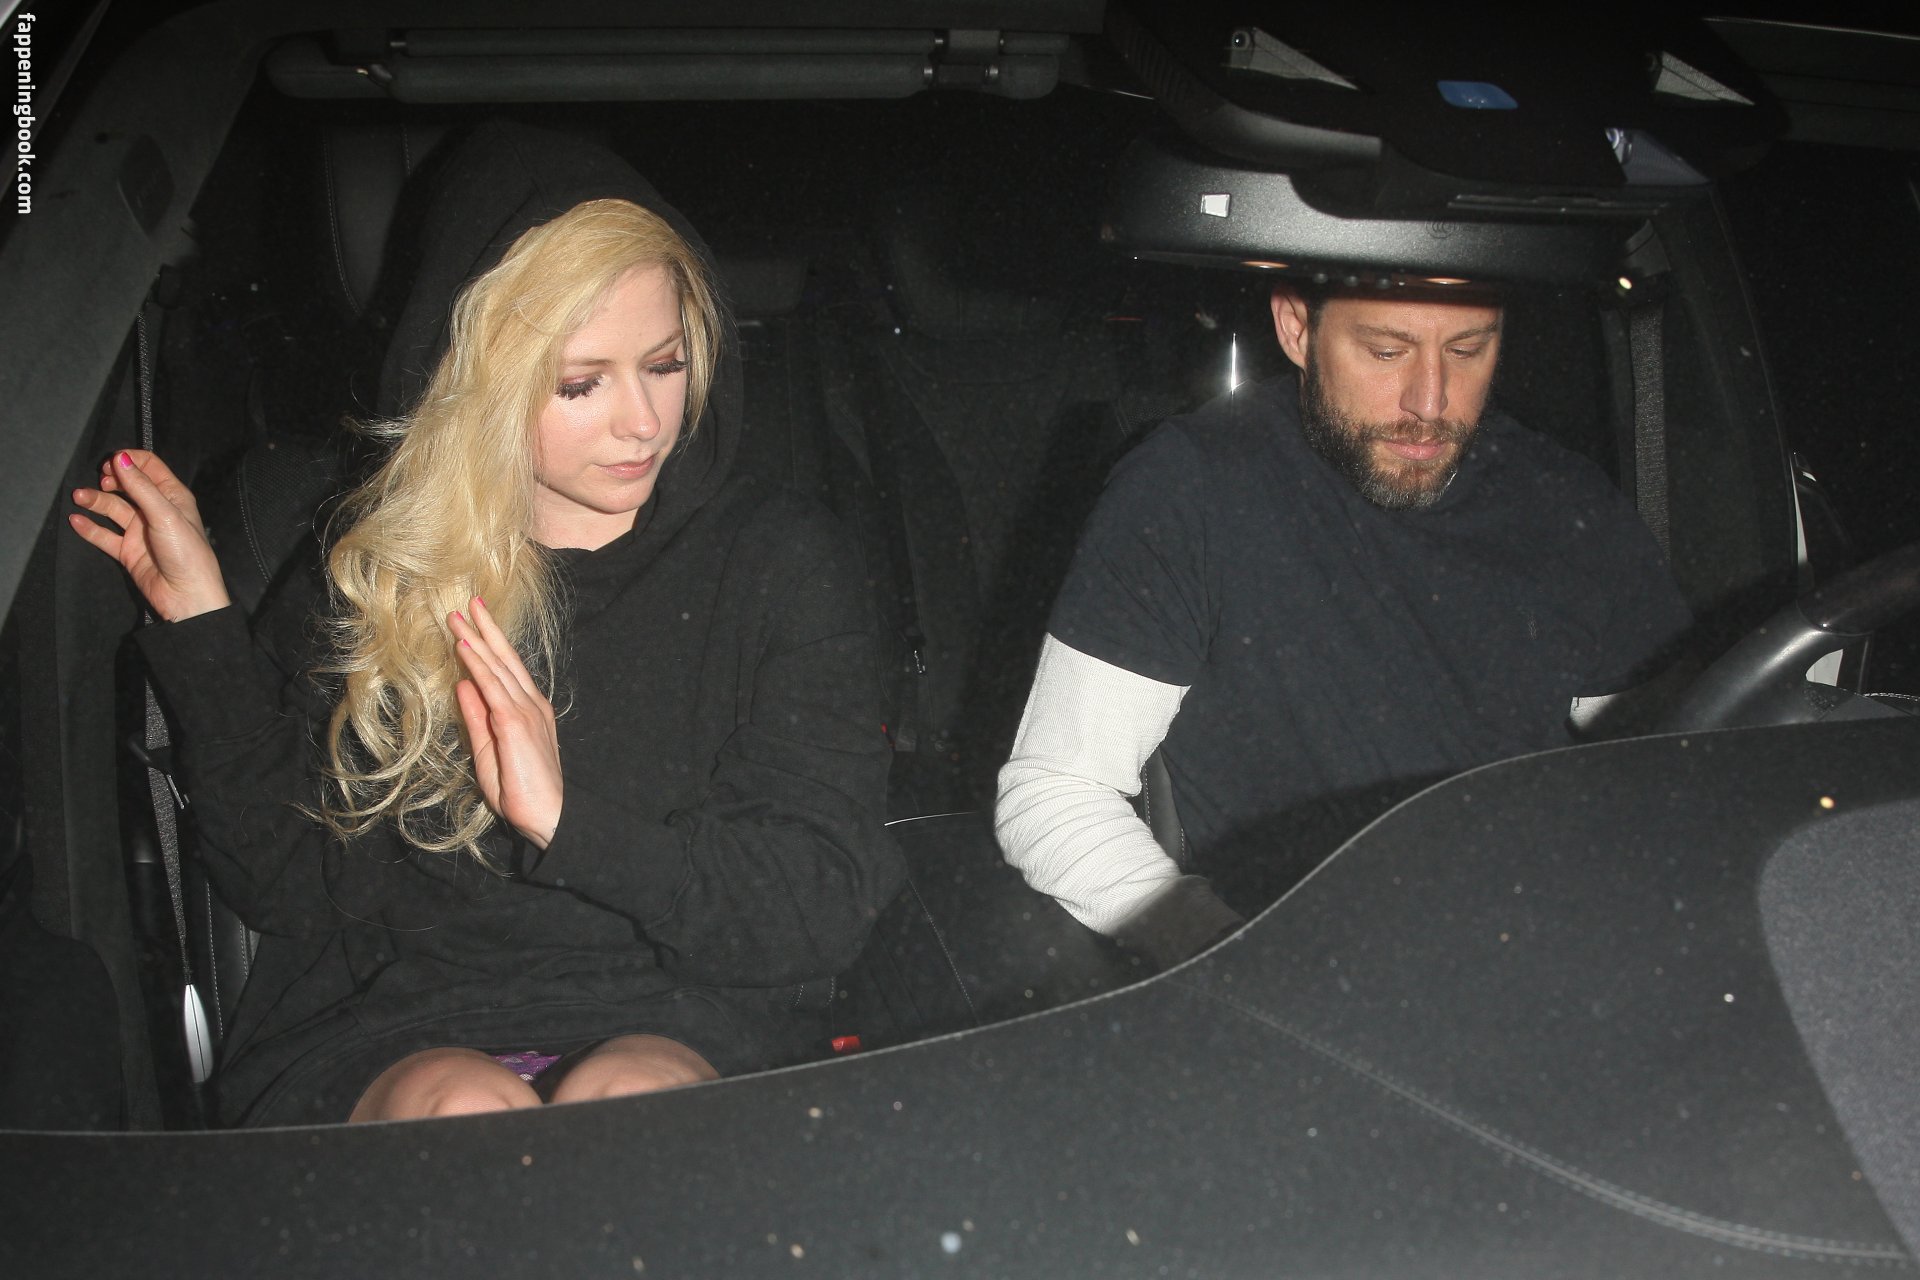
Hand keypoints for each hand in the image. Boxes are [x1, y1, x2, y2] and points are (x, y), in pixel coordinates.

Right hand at [68, 450, 230, 621]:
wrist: (186, 596)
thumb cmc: (187, 553)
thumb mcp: (165, 515)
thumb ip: (141, 487)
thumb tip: (121, 458)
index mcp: (173, 496)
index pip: (149, 467)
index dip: (129, 461)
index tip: (111, 462)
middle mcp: (156, 510)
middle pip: (127, 486)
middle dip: (110, 480)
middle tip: (100, 481)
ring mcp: (140, 530)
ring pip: (113, 509)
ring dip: (95, 501)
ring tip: (78, 497)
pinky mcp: (128, 550)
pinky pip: (104, 535)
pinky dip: (90, 527)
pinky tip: (76, 520)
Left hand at [452, 596, 562, 849]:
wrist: (550, 816)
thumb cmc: (522, 792)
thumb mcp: (489, 753)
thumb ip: (477, 719)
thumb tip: (462, 686)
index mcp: (527, 712)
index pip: (505, 671)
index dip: (489, 644)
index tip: (473, 624)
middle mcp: (530, 705)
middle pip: (504, 659)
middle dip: (485, 630)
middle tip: (469, 603)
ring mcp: (525, 711)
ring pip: (497, 667)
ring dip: (476, 639)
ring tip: (458, 617)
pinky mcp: (515, 723)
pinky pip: (492, 687)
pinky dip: (478, 664)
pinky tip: (465, 647)